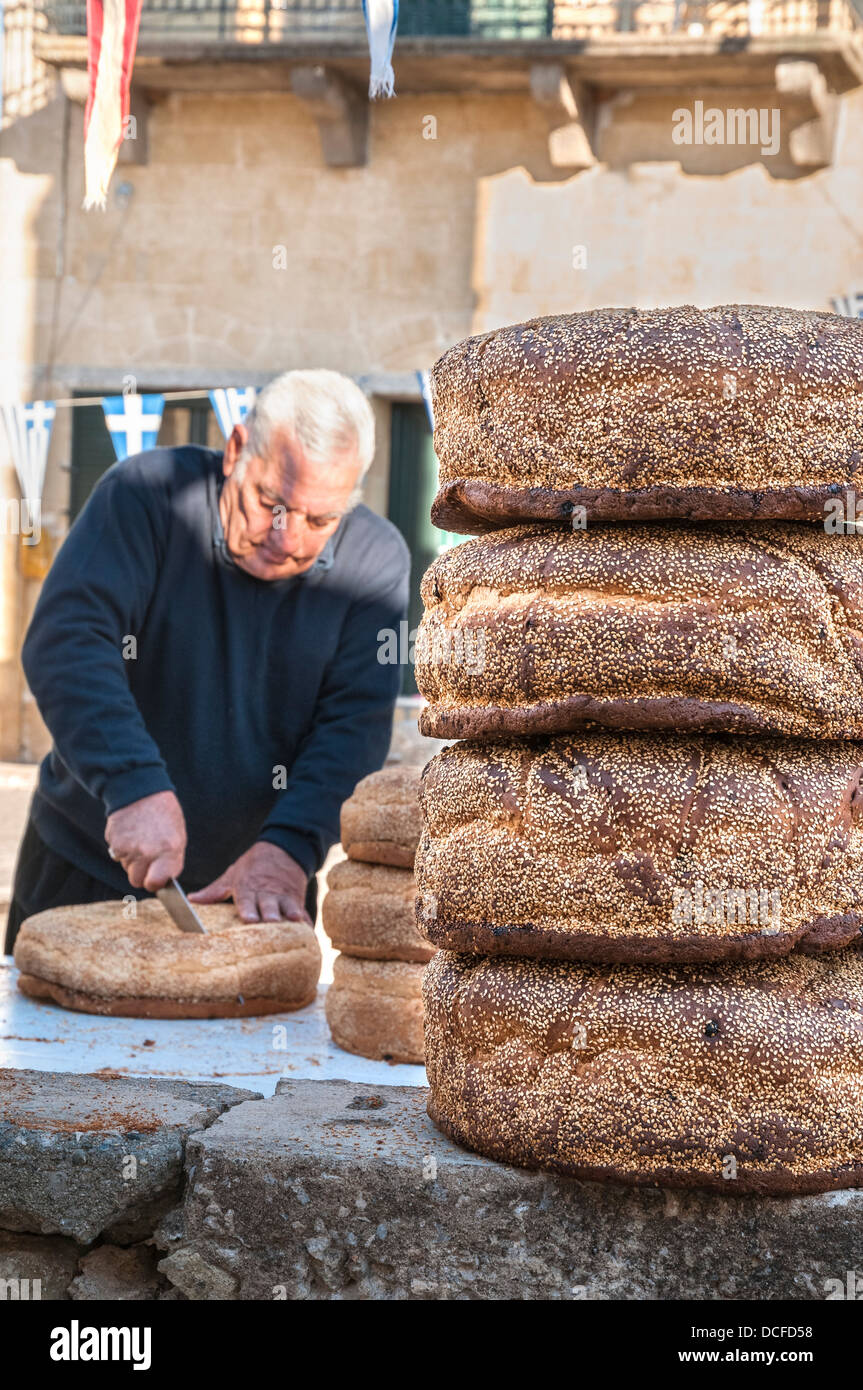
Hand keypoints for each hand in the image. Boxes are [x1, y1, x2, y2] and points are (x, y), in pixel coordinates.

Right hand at [105, 791, 186, 892]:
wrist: (140, 789)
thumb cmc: (164, 814)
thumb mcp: (178, 836)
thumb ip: (171, 860)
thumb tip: (162, 881)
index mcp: (168, 851)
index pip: (155, 883)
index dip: (155, 883)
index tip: (156, 878)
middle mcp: (147, 852)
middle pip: (137, 881)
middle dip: (142, 874)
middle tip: (147, 860)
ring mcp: (128, 848)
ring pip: (127, 868)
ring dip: (132, 861)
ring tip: (140, 840)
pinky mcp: (113, 842)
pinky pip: (117, 856)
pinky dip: (122, 850)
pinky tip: (131, 834)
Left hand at [189, 841, 311, 923]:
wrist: (284, 849)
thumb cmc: (253, 866)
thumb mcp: (233, 875)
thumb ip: (214, 891)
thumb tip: (192, 899)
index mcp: (249, 887)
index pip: (247, 899)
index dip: (248, 908)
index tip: (248, 918)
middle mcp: (267, 892)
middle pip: (268, 903)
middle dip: (270, 913)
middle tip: (272, 921)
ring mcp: (284, 896)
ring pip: (288, 906)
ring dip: (291, 914)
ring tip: (294, 921)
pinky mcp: (297, 899)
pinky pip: (302, 912)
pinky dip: (306, 922)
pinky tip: (309, 933)